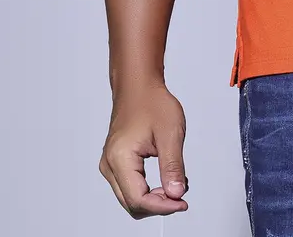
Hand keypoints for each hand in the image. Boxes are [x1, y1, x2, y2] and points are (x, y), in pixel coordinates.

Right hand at [99, 81, 189, 217]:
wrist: (139, 86)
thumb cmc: (152, 102)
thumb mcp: (170, 133)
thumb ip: (173, 166)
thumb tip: (176, 194)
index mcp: (120, 158)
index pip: (138, 199)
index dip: (162, 207)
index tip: (182, 203)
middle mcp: (109, 165)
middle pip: (132, 204)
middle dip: (158, 205)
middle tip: (181, 197)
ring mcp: (110, 165)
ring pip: (130, 198)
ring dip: (154, 199)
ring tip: (176, 185)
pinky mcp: (116, 163)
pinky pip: (130, 187)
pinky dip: (148, 190)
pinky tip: (165, 181)